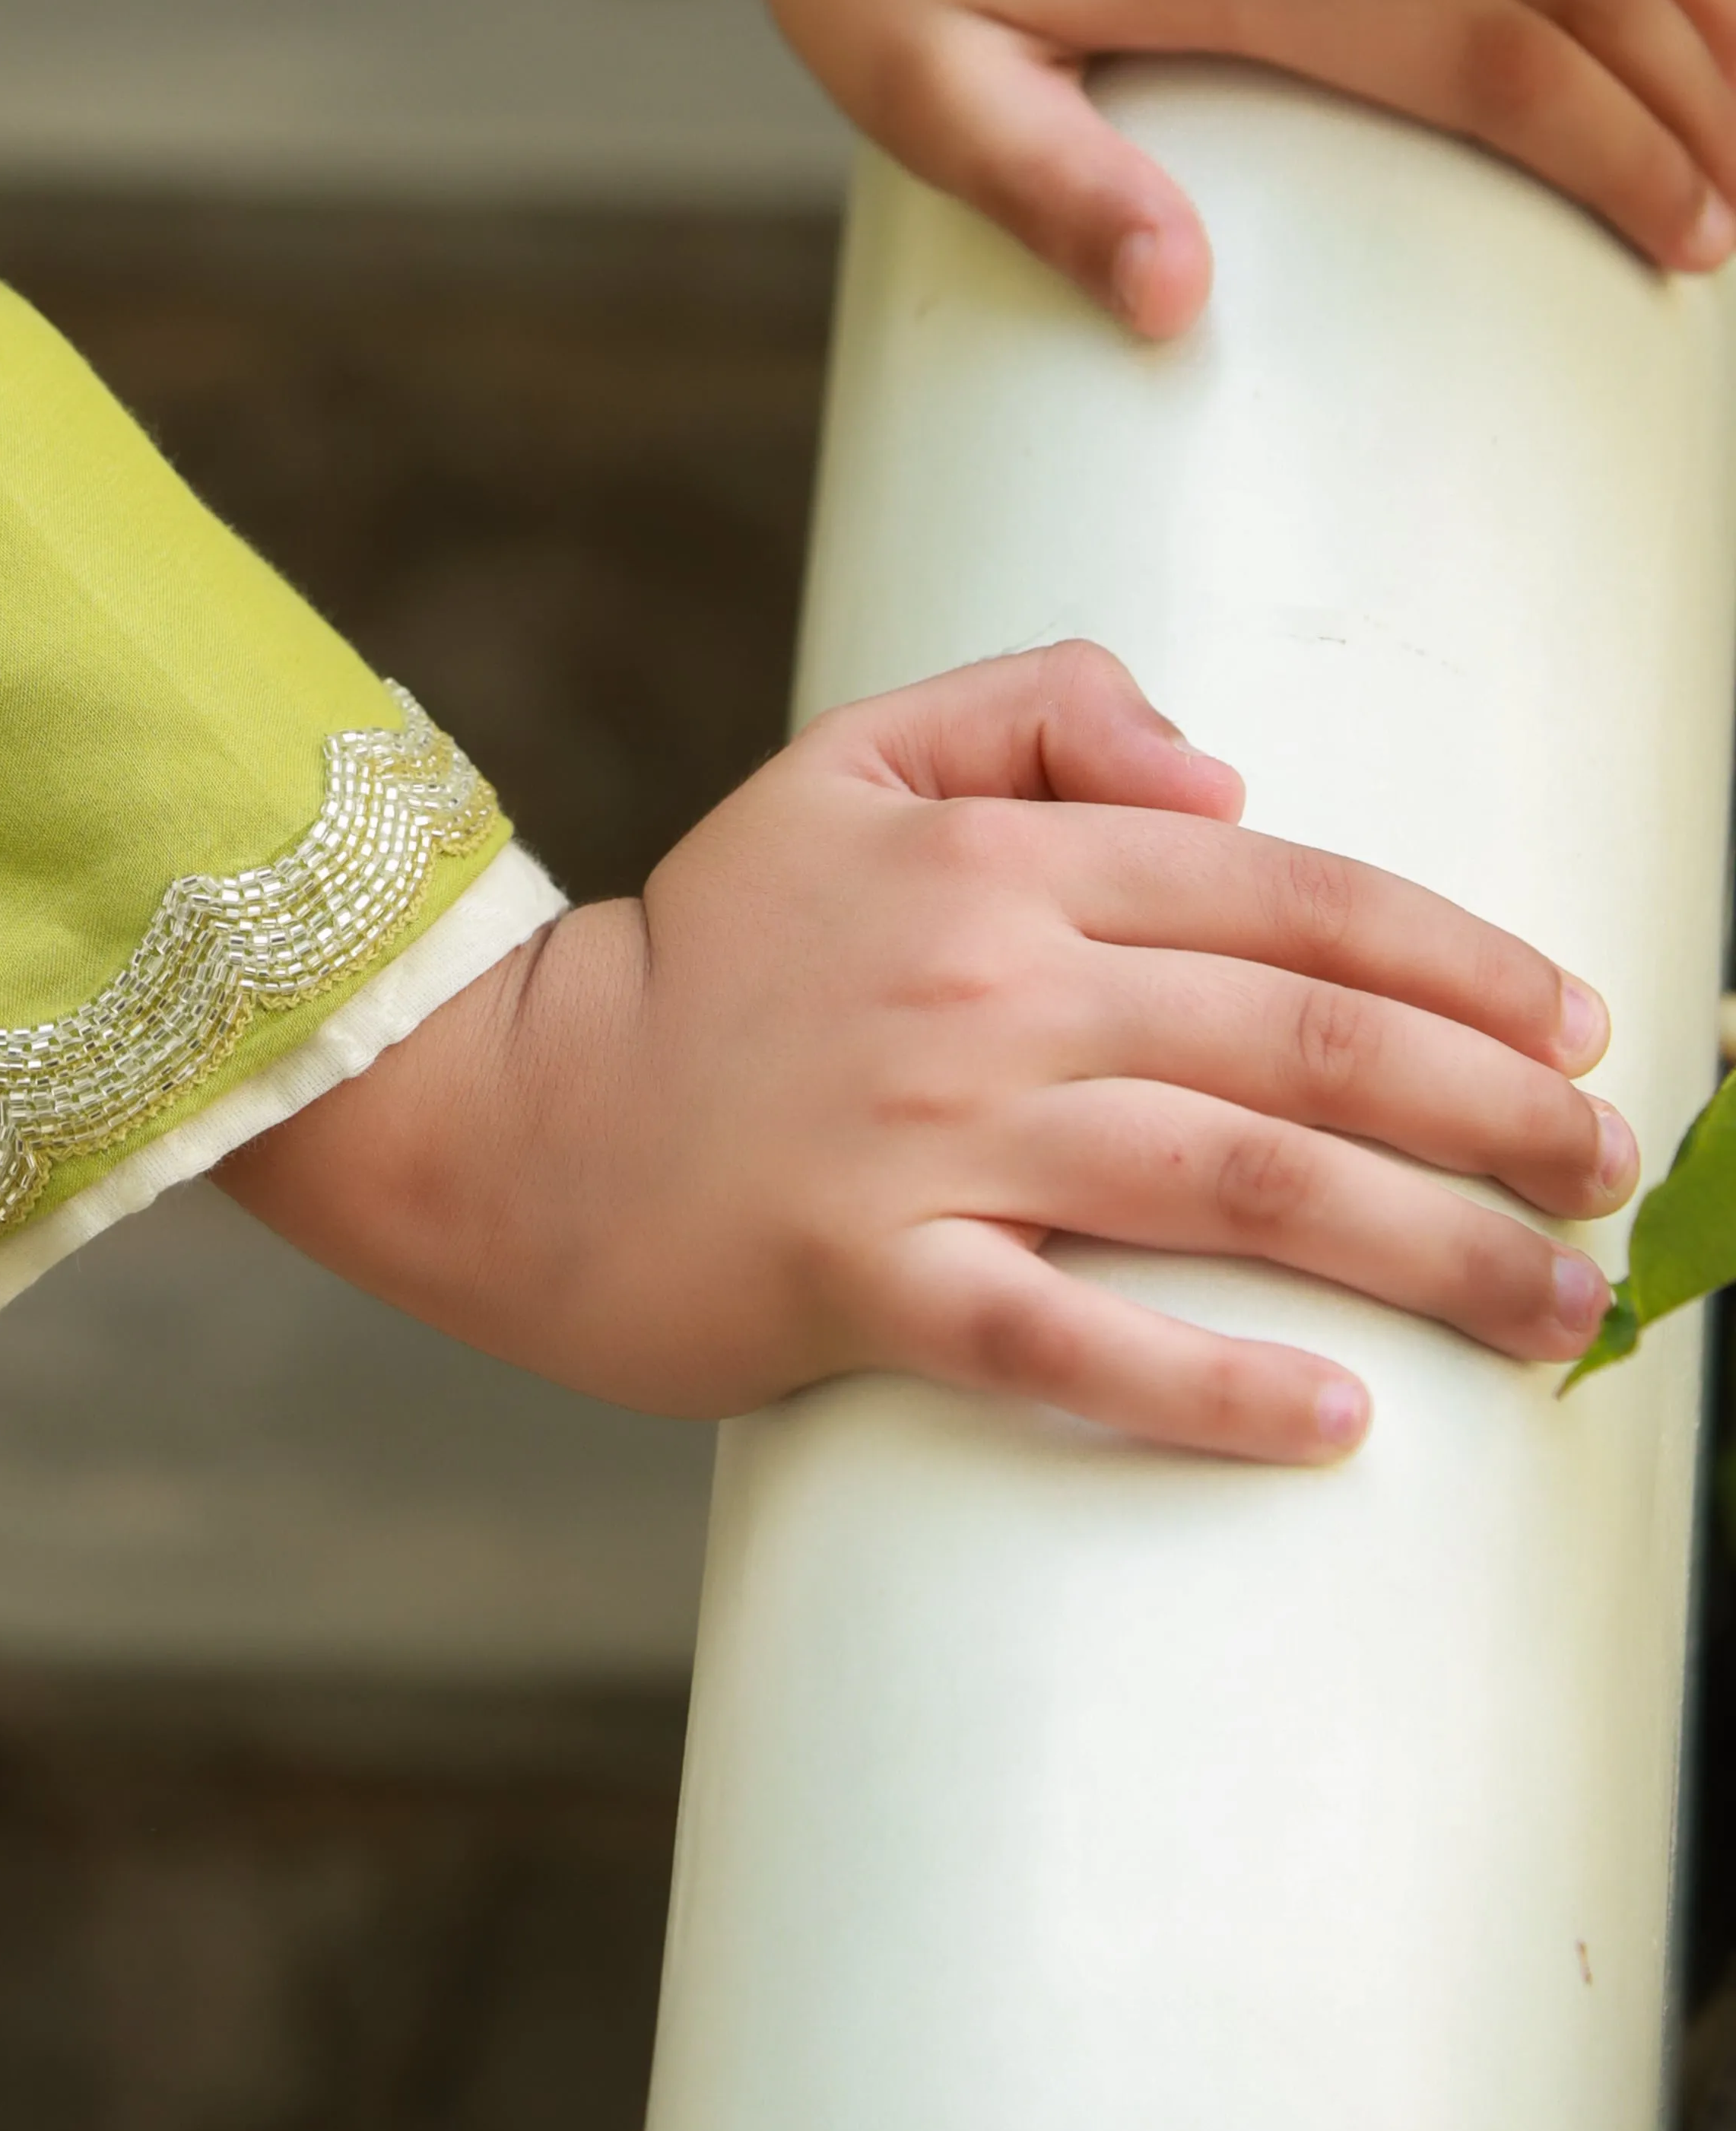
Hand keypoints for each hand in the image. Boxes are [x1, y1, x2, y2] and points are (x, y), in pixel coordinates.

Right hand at [219, 644, 1631, 1457]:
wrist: (511, 1111)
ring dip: (1425, 1250)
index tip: (1579, 1025)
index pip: (1286, 894)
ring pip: (1233, 1183)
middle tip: (1619, 1177)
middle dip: (1493, 1113)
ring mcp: (930, 1139)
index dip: (1456, 954)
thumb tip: (1226, 772)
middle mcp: (989, 990)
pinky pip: (1068, 1341)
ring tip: (1559, 1308)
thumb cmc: (709, 949)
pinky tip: (1335, 1418)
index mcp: (1001, 864)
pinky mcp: (865, 1279)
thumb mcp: (851, 765)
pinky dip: (1209, 1382)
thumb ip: (1037, 712)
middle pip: (1300, 1042)